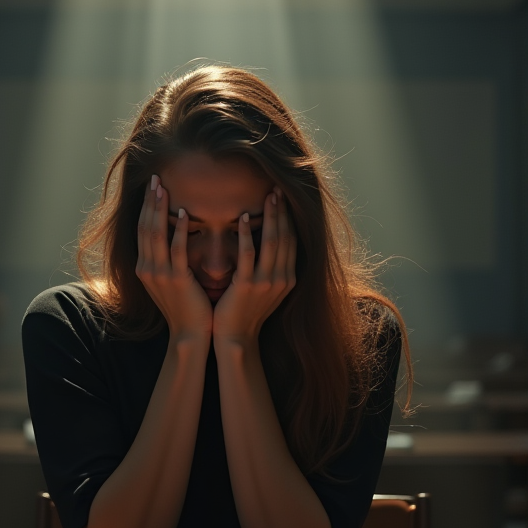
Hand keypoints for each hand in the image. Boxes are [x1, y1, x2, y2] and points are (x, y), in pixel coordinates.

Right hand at [136, 175, 212, 342]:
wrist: (190, 335)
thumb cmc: (186, 307)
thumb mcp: (171, 280)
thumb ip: (170, 259)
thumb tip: (177, 236)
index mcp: (145, 268)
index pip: (142, 230)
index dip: (146, 207)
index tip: (152, 187)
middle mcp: (147, 268)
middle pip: (145, 227)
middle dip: (149, 202)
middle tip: (154, 178)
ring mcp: (159, 274)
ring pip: (155, 234)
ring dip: (159, 209)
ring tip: (163, 187)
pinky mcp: (176, 280)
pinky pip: (175, 250)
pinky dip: (178, 230)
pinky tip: (184, 213)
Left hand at [212, 187, 295, 347]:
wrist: (236, 340)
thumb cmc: (246, 312)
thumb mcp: (266, 289)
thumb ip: (270, 268)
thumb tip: (269, 244)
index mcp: (287, 277)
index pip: (292, 240)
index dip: (289, 218)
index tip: (285, 198)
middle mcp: (282, 278)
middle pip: (286, 236)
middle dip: (283, 211)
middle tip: (278, 188)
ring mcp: (266, 282)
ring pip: (272, 242)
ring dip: (270, 216)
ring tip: (268, 195)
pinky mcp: (247, 286)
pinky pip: (248, 255)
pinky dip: (246, 234)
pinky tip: (241, 217)